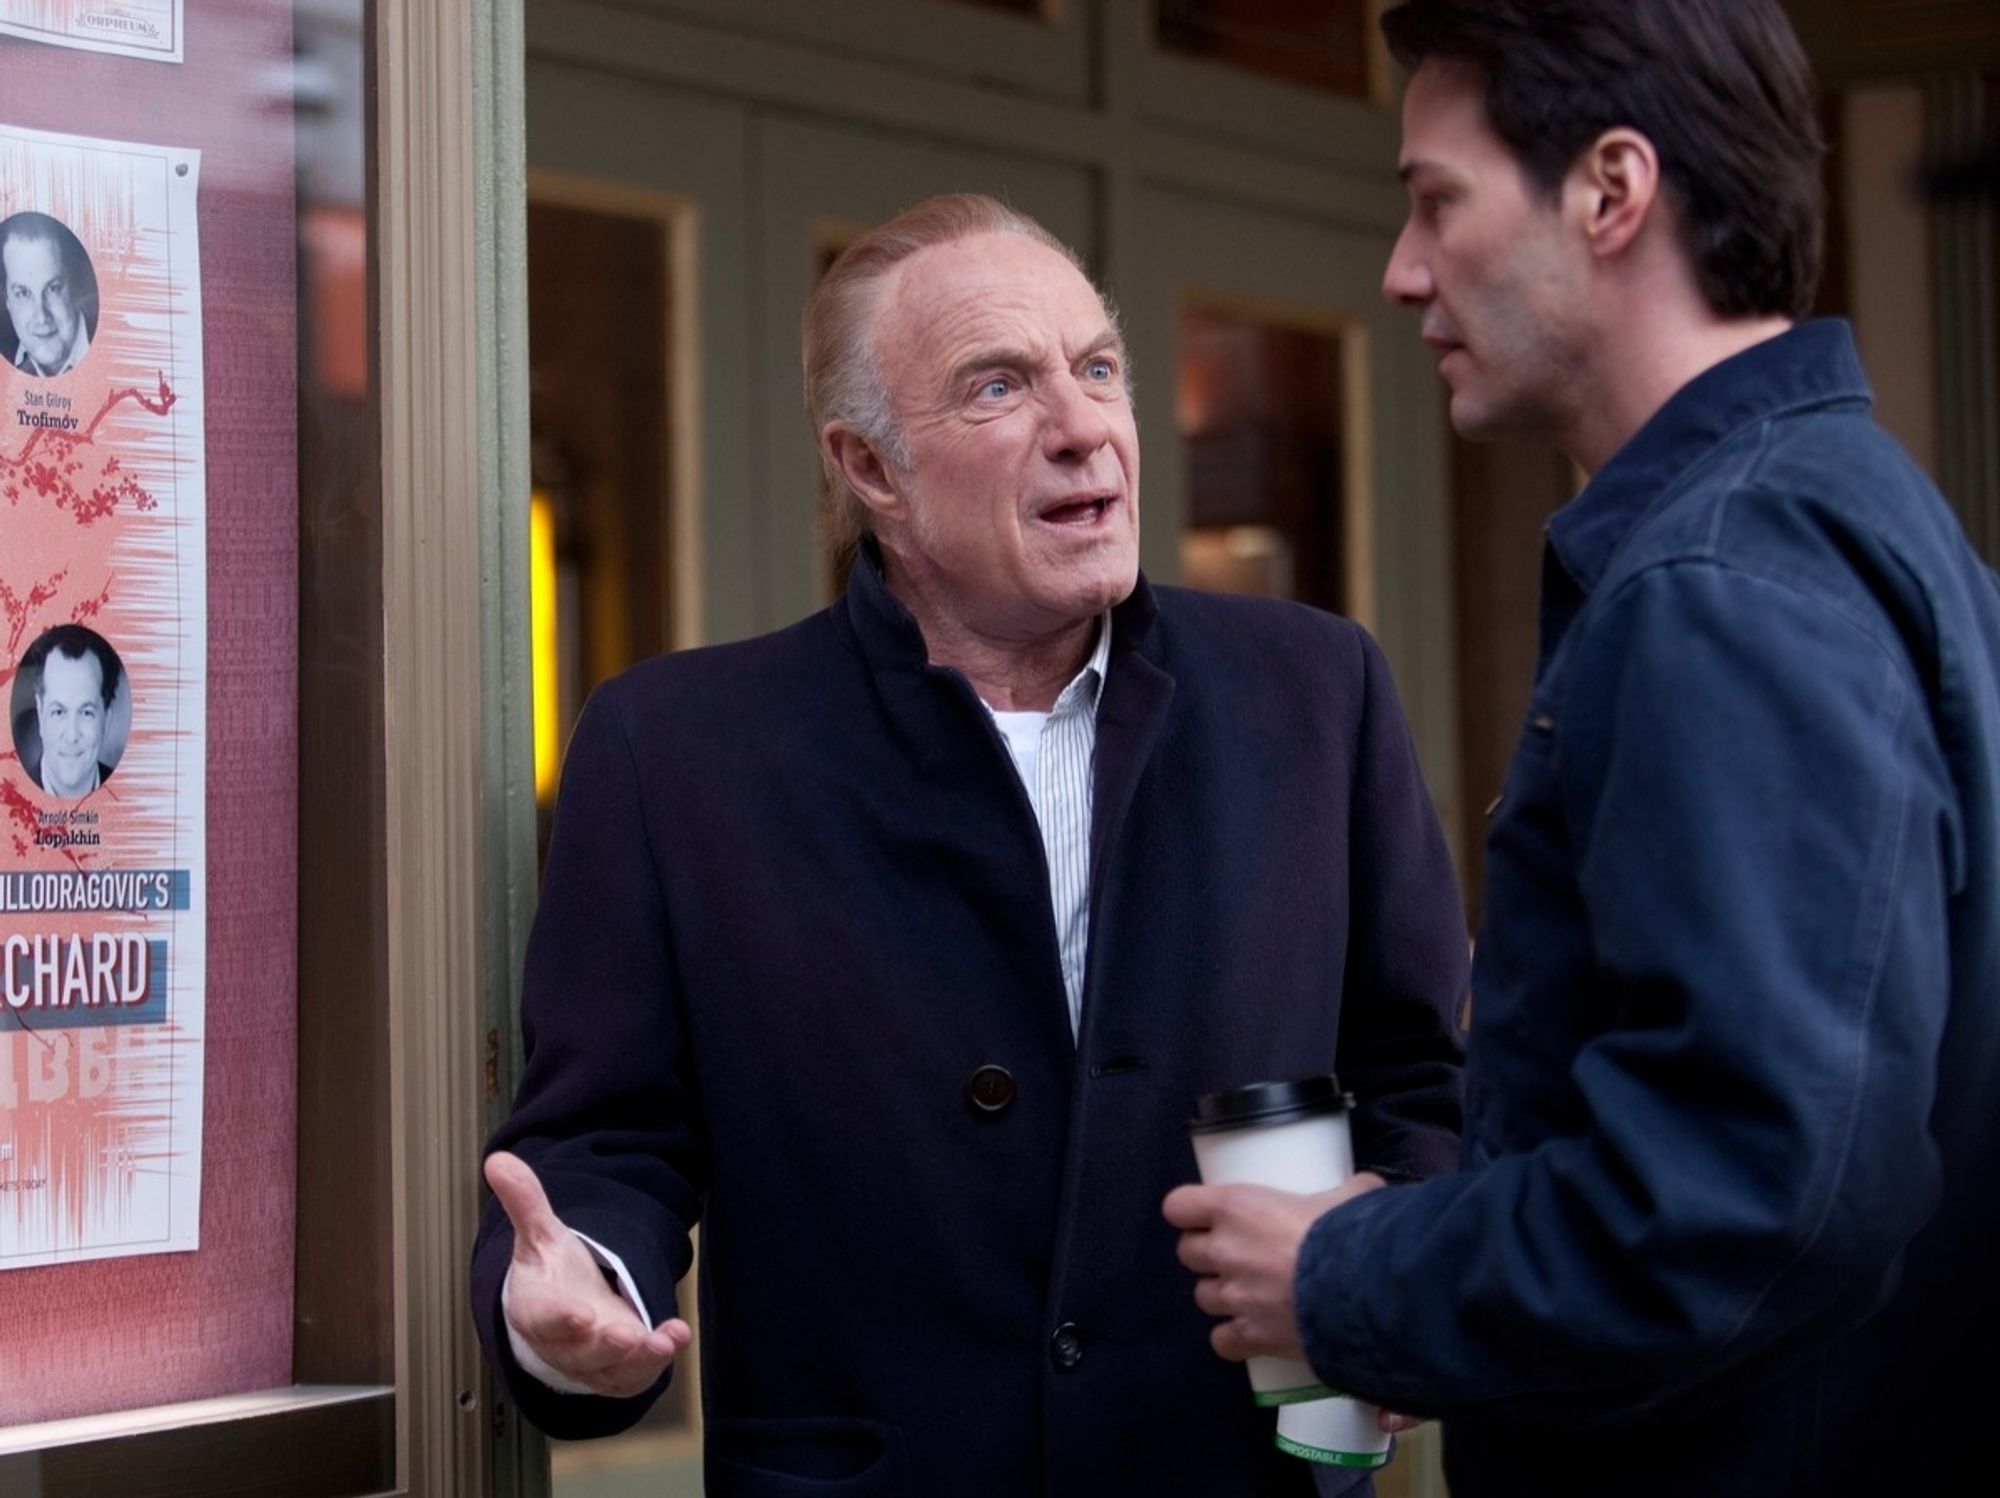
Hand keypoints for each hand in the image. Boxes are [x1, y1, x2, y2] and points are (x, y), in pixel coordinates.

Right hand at [486, 1150, 692, 1396]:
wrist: (559, 1317)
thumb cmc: (549, 1276)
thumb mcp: (539, 1236)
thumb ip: (526, 1202)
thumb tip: (499, 1161)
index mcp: (537, 1310)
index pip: (544, 1318)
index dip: (560, 1319)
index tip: (579, 1315)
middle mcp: (563, 1344)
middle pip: (580, 1353)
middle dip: (606, 1346)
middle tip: (628, 1335)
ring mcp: (591, 1362)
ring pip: (611, 1371)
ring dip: (638, 1360)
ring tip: (663, 1342)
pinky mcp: (616, 1373)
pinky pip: (633, 1377)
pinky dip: (654, 1364)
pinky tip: (675, 1338)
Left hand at [1162, 1173, 1385, 1363]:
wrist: (1367, 1293)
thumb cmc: (1351, 1233)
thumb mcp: (1351, 1195)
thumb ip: (1346, 1190)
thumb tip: (1365, 1188)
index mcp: (1235, 1207)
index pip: (1178, 1206)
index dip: (1190, 1211)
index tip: (1207, 1215)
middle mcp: (1224, 1251)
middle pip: (1188, 1252)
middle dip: (1208, 1253)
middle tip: (1239, 1253)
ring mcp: (1233, 1297)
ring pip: (1204, 1297)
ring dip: (1222, 1294)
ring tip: (1251, 1293)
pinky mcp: (1250, 1337)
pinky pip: (1222, 1342)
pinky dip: (1234, 1339)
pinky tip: (1254, 1333)